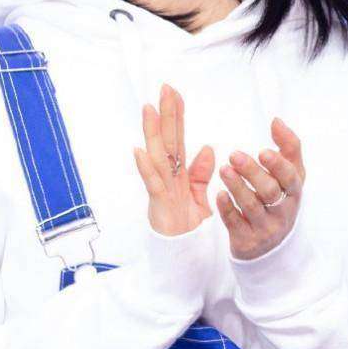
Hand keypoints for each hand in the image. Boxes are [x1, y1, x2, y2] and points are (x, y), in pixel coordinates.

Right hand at [133, 83, 214, 237]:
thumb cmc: (187, 231)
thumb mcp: (199, 198)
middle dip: (165, 114)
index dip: (177, 117)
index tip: (176, 94)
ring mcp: (160, 190)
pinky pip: (153, 185)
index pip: (177, 139)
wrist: (182, 260)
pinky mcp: (158, 206)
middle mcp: (167, 178)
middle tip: (165, 88)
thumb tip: (208, 149)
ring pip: (156, 156)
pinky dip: (146, 168)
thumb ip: (200, 175)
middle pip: (166, 140)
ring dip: (151, 133)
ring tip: (148, 109)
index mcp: (178, 175)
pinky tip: (139, 152)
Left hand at [216, 118, 304, 260]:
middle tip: (235, 155)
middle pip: (270, 191)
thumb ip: (287, 147)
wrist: (272, 248)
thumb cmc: (279, 201)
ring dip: (237, 187)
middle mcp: (282, 210)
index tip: (263, 151)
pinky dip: (228, 209)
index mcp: (293, 192)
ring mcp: (265, 227)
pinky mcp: (247, 240)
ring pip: (252, 207)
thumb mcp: (289, 176)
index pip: (291, 177)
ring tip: (224, 169)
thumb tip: (276, 120)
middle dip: (253, 172)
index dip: (278, 165)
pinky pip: (236, 224)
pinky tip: (219, 195)